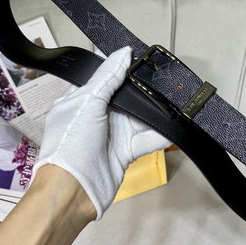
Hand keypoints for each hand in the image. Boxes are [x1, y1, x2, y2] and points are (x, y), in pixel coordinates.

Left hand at [32, 46, 170, 219]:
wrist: (73, 191)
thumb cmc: (70, 145)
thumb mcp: (87, 102)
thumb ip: (107, 77)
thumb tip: (123, 53)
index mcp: (82, 99)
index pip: (104, 77)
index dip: (121, 68)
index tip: (142, 59)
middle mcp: (98, 114)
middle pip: (127, 97)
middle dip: (144, 91)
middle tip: (165, 80)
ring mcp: (113, 133)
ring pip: (141, 117)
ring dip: (156, 113)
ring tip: (175, 101)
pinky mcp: (126, 150)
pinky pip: (147, 138)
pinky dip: (160, 134)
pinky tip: (174, 127)